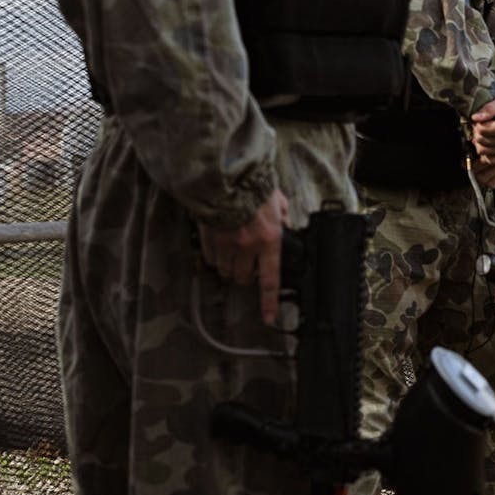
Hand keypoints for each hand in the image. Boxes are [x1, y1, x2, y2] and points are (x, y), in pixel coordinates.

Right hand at [197, 189, 290, 324]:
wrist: (225, 176)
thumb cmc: (253, 187)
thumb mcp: (277, 201)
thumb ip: (282, 217)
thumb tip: (286, 227)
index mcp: (269, 240)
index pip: (271, 279)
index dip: (269, 302)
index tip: (269, 318)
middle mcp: (248, 247)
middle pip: (244, 278)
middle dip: (246, 278)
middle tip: (248, 268)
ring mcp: (226, 245)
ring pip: (227, 271)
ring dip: (230, 269)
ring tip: (233, 256)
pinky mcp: (209, 239)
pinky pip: (211, 259)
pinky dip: (215, 258)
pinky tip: (219, 247)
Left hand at [470, 94, 494, 187]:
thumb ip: (489, 109)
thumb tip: (475, 118)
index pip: (481, 133)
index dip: (476, 127)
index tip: (478, 122)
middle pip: (482, 151)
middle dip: (475, 142)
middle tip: (478, 134)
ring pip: (488, 168)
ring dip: (478, 165)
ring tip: (476, 155)